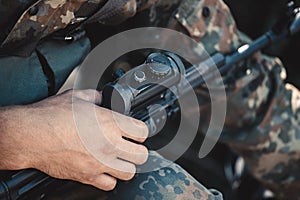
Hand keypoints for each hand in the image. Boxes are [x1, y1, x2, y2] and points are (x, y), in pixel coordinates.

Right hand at [0, 90, 148, 190]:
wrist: (31, 135)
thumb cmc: (50, 116)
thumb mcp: (76, 97)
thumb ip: (94, 97)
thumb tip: (100, 98)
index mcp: (110, 122)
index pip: (142, 131)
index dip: (141, 130)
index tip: (136, 131)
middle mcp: (109, 144)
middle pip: (142, 155)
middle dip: (138, 150)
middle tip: (130, 146)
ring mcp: (99, 162)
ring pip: (130, 172)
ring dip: (127, 165)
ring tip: (120, 159)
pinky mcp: (87, 176)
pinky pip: (110, 184)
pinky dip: (110, 179)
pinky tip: (104, 170)